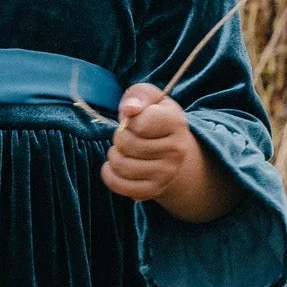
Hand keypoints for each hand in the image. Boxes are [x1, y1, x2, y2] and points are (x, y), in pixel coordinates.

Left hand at [101, 85, 234, 222]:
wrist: (170, 145)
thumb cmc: (154, 116)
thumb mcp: (149, 97)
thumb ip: (139, 96)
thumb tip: (129, 110)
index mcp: (176, 123)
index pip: (139, 123)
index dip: (129, 120)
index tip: (135, 120)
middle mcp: (177, 151)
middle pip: (127, 144)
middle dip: (118, 137)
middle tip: (126, 136)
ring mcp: (167, 173)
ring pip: (121, 165)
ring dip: (113, 155)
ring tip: (121, 150)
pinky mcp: (154, 190)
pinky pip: (120, 186)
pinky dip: (109, 174)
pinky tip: (113, 166)